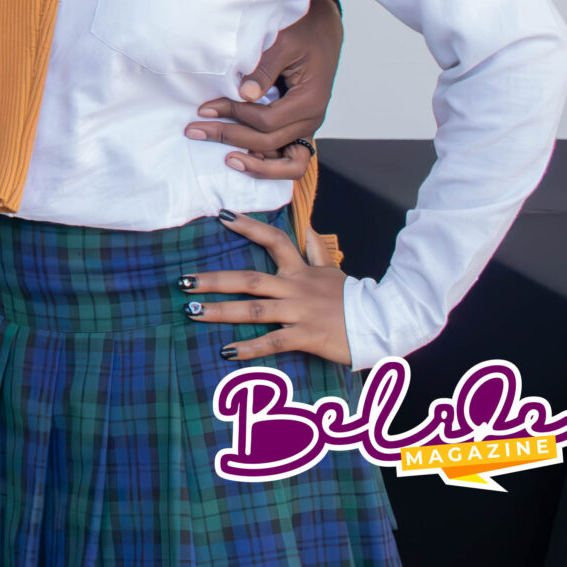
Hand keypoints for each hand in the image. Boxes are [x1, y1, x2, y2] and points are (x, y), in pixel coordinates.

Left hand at [184, 210, 350, 364]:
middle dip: (214, 280)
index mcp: (301, 271)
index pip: (274, 240)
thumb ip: (316, 251)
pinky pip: (274, 341)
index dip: (249, 227)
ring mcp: (300, 313)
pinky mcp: (307, 337)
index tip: (222, 216)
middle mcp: (296, 288)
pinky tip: (227, 351)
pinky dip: (249, 347)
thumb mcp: (334, 271)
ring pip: (254, 310)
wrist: (383, 323)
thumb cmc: (353, 299)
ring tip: (191, 311)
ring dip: (220, 311)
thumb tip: (307, 228)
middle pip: (249, 280)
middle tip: (183, 281)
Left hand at [187, 0, 341, 178]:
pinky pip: (287, 157)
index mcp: (310, 99)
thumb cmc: (303, 32)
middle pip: (270, 143)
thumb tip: (244, 94)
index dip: (234, 116)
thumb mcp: (283, 42)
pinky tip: (240, 158)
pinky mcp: (298, 127)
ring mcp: (306, 126)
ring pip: (287, 163)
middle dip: (230, 137)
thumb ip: (264, 68)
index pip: (267, 121)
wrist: (321, 30)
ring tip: (225, 160)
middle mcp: (311, 118)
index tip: (205, 108)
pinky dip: (267, 163)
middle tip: (195, 130)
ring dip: (254, 164)